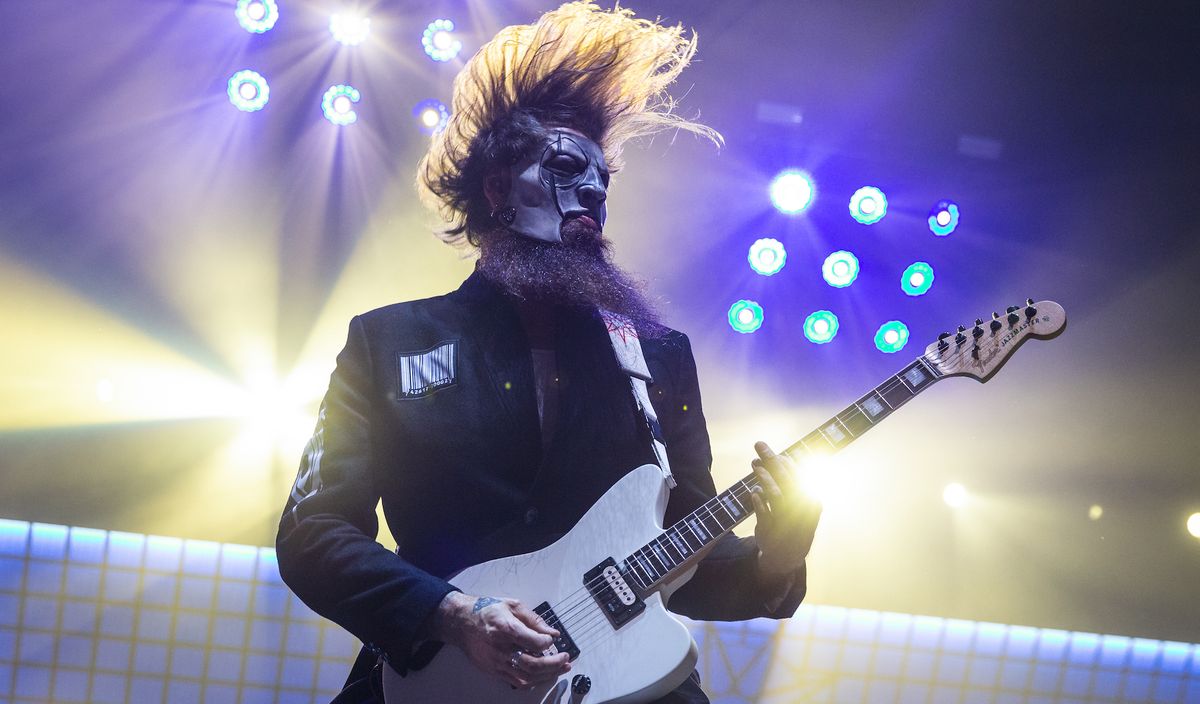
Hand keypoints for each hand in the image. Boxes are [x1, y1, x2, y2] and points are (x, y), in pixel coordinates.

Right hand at [429, 591, 570, 688]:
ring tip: (560, 669)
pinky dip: (533, 680)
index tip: (552, 639)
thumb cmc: (486, 611)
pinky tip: (543, 675)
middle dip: (554, 664)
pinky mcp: (493, 671)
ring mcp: (496, 663)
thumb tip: (553, 633)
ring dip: (547, 675)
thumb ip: (534, 620)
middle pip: (533, 665)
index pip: (534, 643)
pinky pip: (517, 682)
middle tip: (566, 659)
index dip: (548, 642)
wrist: (461, 622)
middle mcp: (501, 649)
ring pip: (527, 677)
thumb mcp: (512, 606)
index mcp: (506, 629)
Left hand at [749, 441, 822, 576]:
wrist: (787, 556)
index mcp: (810, 501)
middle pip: (786, 480)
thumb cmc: (792, 524)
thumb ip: (789, 484)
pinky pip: (764, 513)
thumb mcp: (798, 505)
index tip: (770, 450)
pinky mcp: (770, 531)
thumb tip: (778, 458)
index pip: (796, 475)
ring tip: (754, 464)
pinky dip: (758, 501)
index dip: (782, 460)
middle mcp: (800, 511)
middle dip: (772, 459)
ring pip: (776, 496)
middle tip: (759, 444)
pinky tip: (753, 491)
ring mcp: (786, 522)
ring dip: (765, 478)